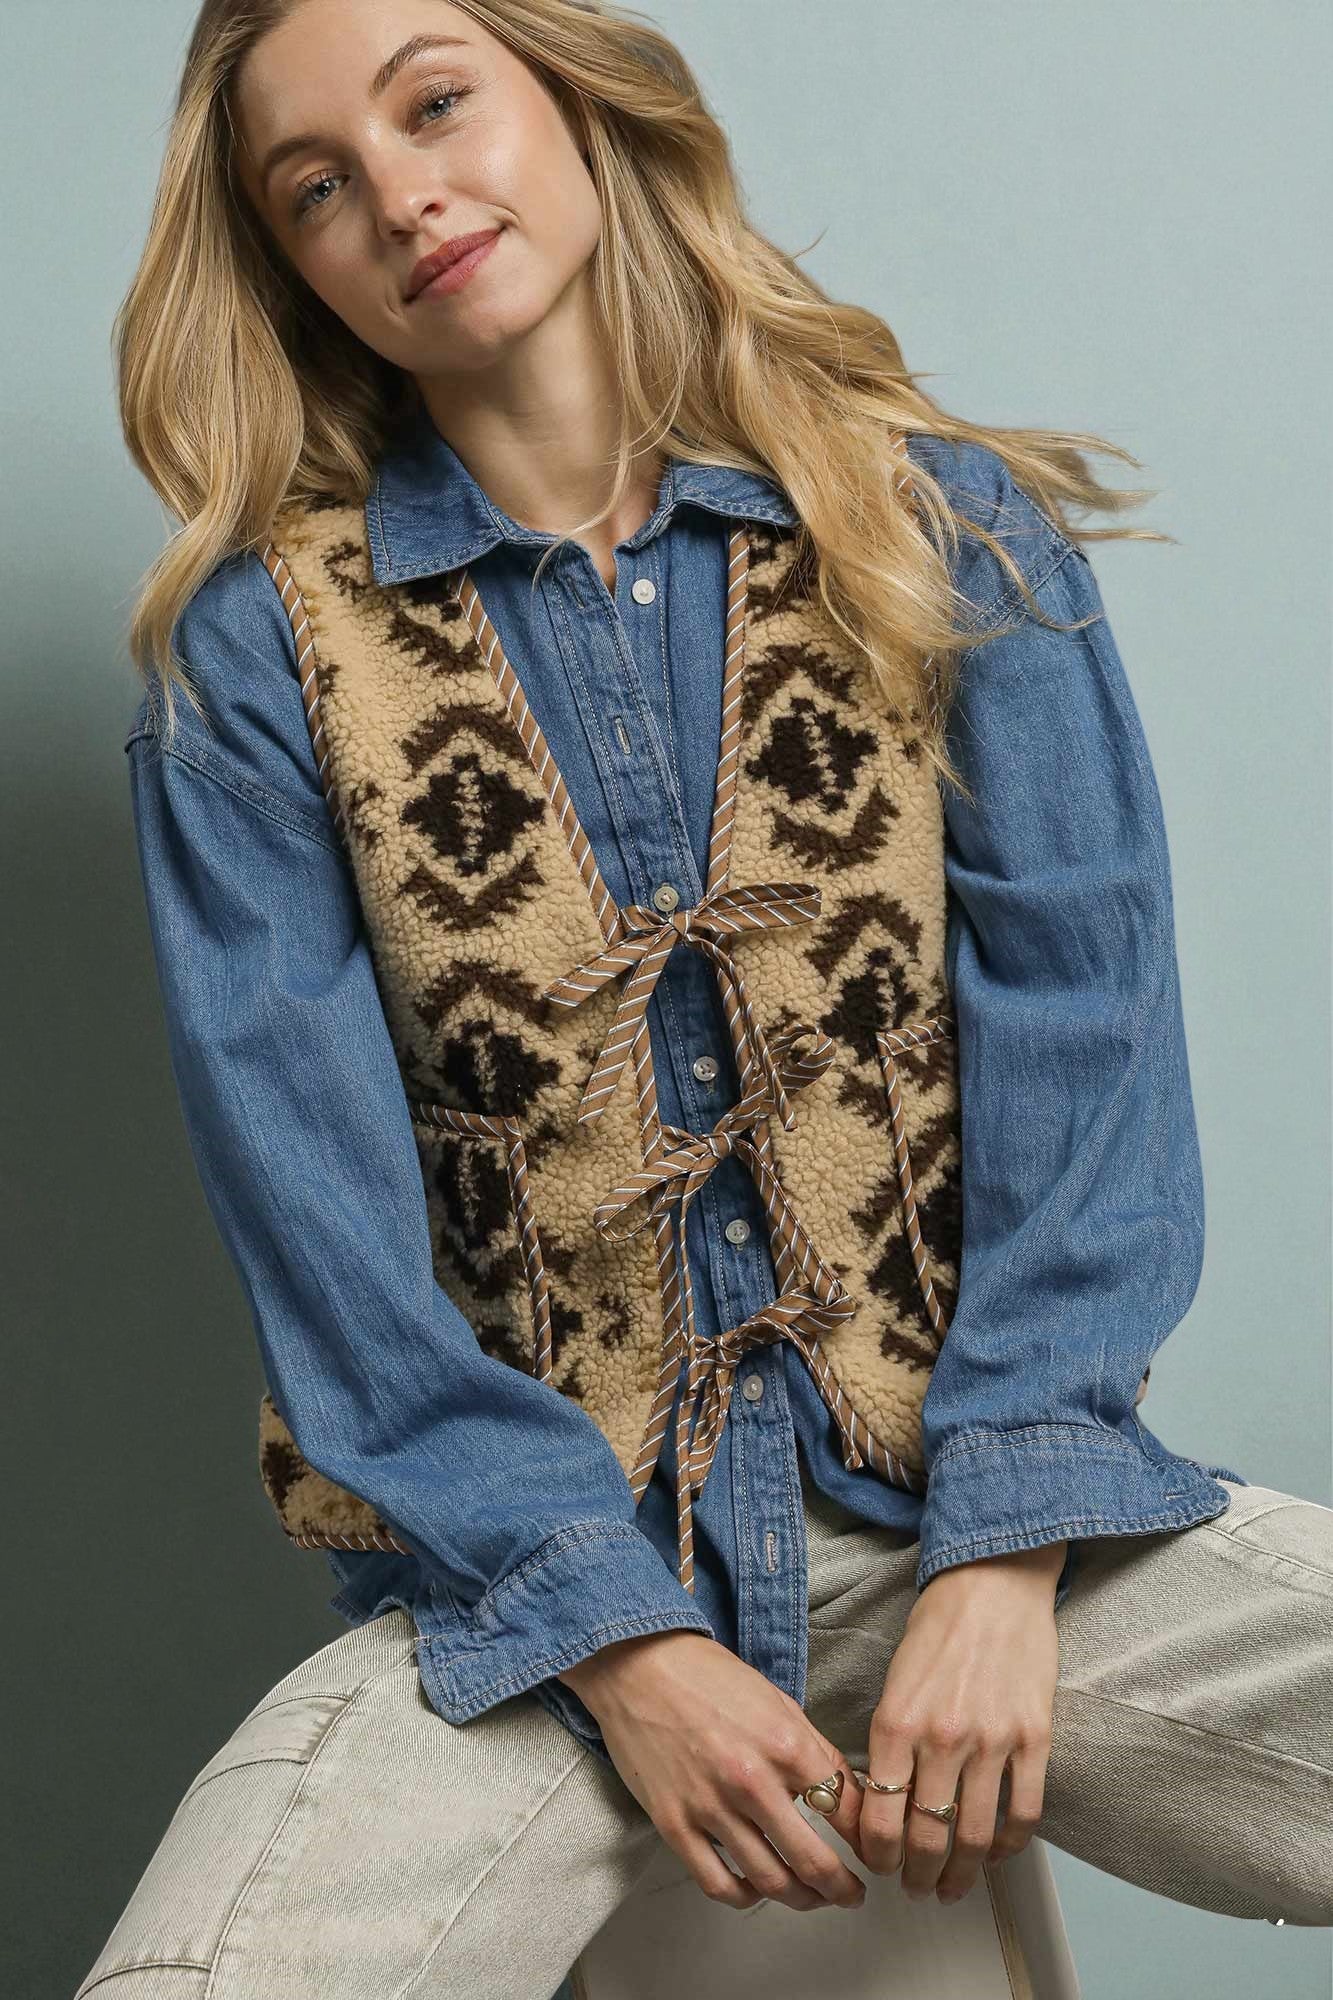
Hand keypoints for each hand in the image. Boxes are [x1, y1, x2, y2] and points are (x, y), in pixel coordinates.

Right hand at [558, 1630, 867, 1915]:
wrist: (638, 1666)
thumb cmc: (707, 1677)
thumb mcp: (777, 1701)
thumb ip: (813, 1749)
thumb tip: (847, 1793)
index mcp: (785, 1744)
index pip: (844, 1809)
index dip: (867, 1839)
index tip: (872, 1852)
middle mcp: (752, 1781)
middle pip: (813, 1861)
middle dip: (842, 1888)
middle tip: (852, 1894)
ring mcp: (710, 1807)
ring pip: (770, 1882)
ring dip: (801, 1899)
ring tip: (812, 1898)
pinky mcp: (674, 1824)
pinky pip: (717, 1883)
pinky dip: (744, 1898)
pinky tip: (756, 1890)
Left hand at [859, 1540, 1064, 1904]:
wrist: (993, 1582)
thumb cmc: (940, 1625)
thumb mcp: (895, 1679)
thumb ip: (890, 1739)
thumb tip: (884, 1799)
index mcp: (896, 1722)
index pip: (878, 1816)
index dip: (877, 1855)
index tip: (880, 1866)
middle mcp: (941, 1738)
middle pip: (926, 1837)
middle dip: (917, 1876)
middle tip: (916, 1889)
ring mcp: (992, 1741)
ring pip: (973, 1836)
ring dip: (960, 1875)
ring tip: (953, 1887)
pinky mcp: (1034, 1738)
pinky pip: (1023, 1812)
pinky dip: (1008, 1846)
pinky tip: (996, 1853)